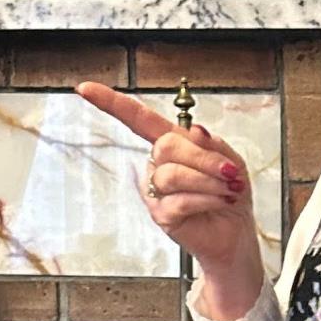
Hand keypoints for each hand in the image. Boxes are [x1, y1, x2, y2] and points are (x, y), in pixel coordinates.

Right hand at [76, 82, 262, 313]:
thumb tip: (195, 129)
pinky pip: (179, 200)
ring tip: (227, 190)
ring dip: (209, 182)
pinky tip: (220, 201)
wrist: (235, 231)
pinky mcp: (160, 214)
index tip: (85, 89)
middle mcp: (157, 164)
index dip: (112, 103)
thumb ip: (210, 143)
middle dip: (203, 158)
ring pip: (173, 175)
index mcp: (172, 143)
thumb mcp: (229, 159)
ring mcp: (155, 190)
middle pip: (165, 146)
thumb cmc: (230, 193)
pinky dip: (207, 199)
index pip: (139, 119)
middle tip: (228, 172)